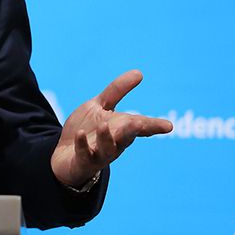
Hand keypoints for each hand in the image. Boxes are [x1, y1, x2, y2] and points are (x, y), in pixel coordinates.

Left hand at [49, 70, 172, 187]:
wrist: (65, 155)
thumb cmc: (87, 129)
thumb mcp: (99, 106)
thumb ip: (117, 91)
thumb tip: (139, 72)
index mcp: (121, 129)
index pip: (140, 127)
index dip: (154, 126)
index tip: (169, 126)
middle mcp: (114, 143)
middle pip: (126, 137)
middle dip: (132, 130)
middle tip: (139, 123)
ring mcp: (99, 154)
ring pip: (107, 148)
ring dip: (106, 137)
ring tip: (103, 125)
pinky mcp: (83, 161)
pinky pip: (84, 154)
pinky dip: (82, 144)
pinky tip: (80, 134)